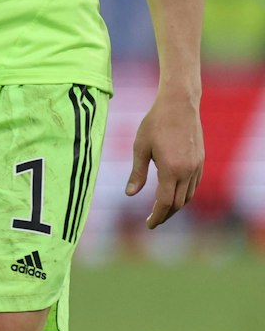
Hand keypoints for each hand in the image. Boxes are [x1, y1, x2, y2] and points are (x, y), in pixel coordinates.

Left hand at [126, 87, 203, 228]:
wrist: (179, 105)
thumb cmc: (155, 123)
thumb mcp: (140, 147)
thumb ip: (137, 173)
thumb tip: (130, 194)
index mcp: (171, 170)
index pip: (165, 202)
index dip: (157, 216)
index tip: (149, 225)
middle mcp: (187, 171)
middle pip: (178, 203)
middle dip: (165, 214)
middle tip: (153, 221)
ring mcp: (197, 166)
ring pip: (188, 195)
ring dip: (176, 206)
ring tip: (161, 210)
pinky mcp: (200, 160)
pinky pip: (194, 185)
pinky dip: (184, 194)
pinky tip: (174, 193)